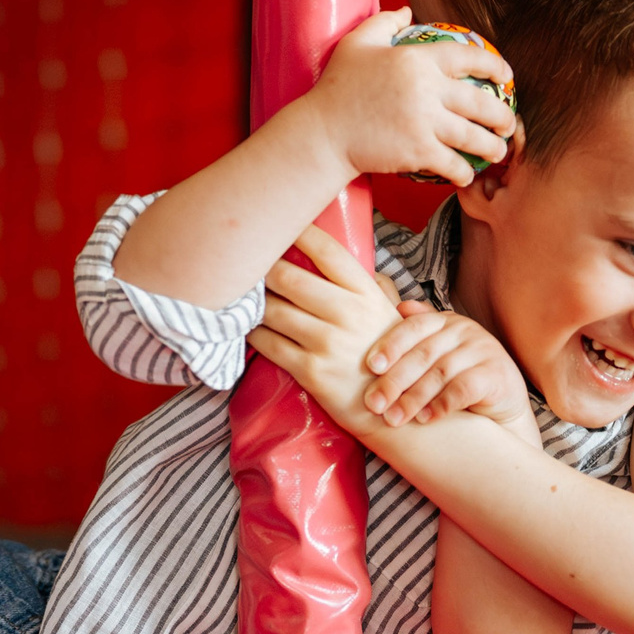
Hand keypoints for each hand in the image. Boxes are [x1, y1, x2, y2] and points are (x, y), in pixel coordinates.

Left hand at [245, 224, 412, 439]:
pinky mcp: (310, 371)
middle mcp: (346, 314)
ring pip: (272, 309)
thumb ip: (367, 286)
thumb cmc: (387, 357)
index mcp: (365, 293)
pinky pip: (267, 343)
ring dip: (252, 301)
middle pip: (288, 276)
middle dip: (262, 267)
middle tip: (247, 262)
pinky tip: (248, 326)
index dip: (299, 231)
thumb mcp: (387, 313)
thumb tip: (346, 260)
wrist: (391, 412)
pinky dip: (252, 332)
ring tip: (242, 294)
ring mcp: (326, 343)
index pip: (327, 251)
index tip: (278, 221)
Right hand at [290, 8, 515, 186]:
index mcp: (417, 60)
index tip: (507, 77)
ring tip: (499, 152)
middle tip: (510, 124)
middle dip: (503, 116)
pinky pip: (453, 163)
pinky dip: (464, 171)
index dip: (495, 65)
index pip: (468, 58)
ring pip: (473, 136)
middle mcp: (427, 89)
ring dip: (493, 147)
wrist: (322, 132)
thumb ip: (383, 22)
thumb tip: (406, 11)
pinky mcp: (418, 151)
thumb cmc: (337, 88)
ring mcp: (424, 122)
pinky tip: (466, 174)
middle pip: (481, 102)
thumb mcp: (356, 44)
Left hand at [364, 302, 536, 441]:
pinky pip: (464, 388)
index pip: (413, 328)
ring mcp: (483, 350)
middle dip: (394, 380)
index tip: (371, 367)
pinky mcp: (497, 374)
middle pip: (423, 354)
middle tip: (374, 404)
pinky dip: (442, 404)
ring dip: (413, 398)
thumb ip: (418, 333)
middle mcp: (465, 331)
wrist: (504, 403)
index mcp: (445, 321)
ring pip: (440, 373)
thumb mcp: (439, 352)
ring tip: (394, 418)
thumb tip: (399, 307)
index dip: (390, 346)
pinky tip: (425, 418)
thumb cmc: (462, 375)